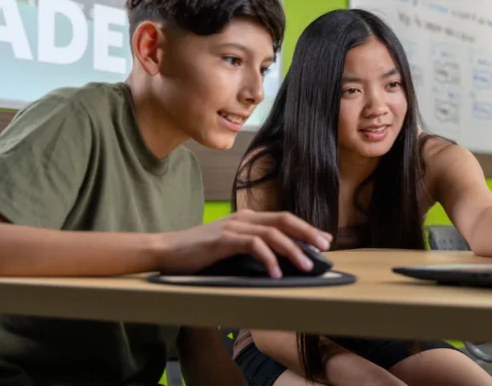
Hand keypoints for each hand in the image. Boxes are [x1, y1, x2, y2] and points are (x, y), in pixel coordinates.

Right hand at [156, 210, 332, 277]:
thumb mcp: (231, 247)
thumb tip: (280, 261)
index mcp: (248, 218)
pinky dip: (268, 258)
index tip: (324, 240)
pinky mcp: (223, 239)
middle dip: (308, 233)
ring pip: (273, 233)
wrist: (166, 250)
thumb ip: (252, 248)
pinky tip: (276, 272)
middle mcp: (244, 218)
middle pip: (284, 220)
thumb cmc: (199, 253)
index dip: (306, 228)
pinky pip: (253, 245)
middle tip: (324, 248)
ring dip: (293, 250)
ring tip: (306, 266)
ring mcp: (233, 226)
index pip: (284, 218)